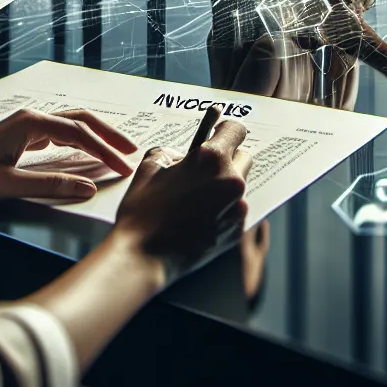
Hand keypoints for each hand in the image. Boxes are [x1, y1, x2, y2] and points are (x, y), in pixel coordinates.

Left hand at [0, 108, 139, 213]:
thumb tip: (89, 187)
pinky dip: (77, 143)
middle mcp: (29, 118)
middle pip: (81, 120)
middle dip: (109, 135)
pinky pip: (57, 135)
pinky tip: (84, 155)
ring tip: (116, 153)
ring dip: (95, 138)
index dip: (106, 151)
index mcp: (29, 123)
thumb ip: (51, 186)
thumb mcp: (9, 185)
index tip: (125, 168)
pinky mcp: (17, 137)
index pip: (80, 134)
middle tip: (132, 152)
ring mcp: (23, 126)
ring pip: (70, 125)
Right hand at [114, 118, 252, 280]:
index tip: (219, 134)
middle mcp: (232, 181)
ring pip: (239, 186)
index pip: (236, 130)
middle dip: (226, 159)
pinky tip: (200, 218)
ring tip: (198, 199)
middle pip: (243, 157)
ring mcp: (238, 208)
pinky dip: (223, 209)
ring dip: (224, 186)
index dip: (225, 130)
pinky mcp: (237, 230)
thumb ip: (171, 152)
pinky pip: (236, 210)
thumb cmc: (143, 212)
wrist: (143, 257)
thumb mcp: (150, 167)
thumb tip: (182, 156)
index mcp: (212, 159)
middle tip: (205, 170)